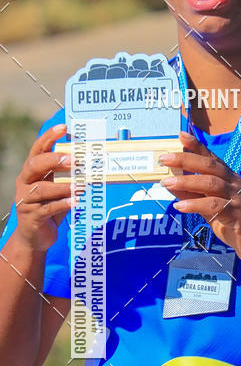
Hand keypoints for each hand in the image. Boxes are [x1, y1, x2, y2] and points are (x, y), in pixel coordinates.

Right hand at [13, 124, 72, 251]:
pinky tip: (75, 202)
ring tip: (80, 186)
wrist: (34, 238)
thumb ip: (68, 176)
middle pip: (34, 165)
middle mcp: (25, 183)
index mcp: (32, 172)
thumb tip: (90, 161)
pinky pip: (47, 208)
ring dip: (62, 186)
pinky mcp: (32, 216)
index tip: (63, 127)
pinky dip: (62, 204)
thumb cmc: (49, 208)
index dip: (49, 137)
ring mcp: (26, 200)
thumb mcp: (58, 190)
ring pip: (41, 188)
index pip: (38, 149)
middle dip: (54, 160)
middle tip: (74, 160)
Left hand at [159, 131, 240, 267]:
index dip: (197, 146)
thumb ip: (194, 196)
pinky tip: (180, 206)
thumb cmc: (236, 225)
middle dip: (185, 160)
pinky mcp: (239, 215)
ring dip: (186, 182)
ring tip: (166, 183)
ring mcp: (239, 199)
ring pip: (211, 183)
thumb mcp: (210, 209)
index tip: (180, 135)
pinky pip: (214, 206)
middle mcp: (235, 184)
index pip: (212, 158)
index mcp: (230, 179)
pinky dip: (195, 204)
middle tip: (164, 159)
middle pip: (209, 166)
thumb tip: (171, 183)